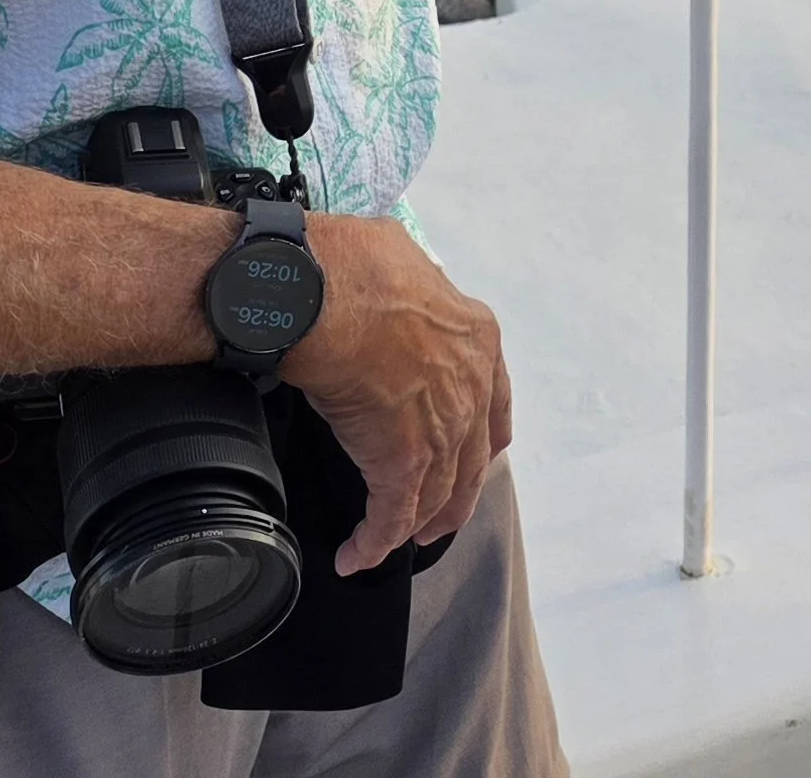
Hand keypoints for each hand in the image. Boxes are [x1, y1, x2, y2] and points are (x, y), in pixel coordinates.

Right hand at [283, 215, 510, 574]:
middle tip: (432, 514)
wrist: (317, 293)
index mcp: (475, 336)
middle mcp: (469, 388)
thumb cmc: (347, 264)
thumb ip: (413, 280)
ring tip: (394, 538)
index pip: (493, 400)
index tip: (474, 451)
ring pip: (437, 495)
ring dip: (415, 523)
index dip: (481, 434)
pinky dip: (373, 543)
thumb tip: (398, 277)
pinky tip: (355, 556)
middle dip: (452, 493)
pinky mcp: (400, 462)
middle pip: (469, 459)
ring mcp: (441, 430)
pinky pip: (389, 517)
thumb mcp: (399, 253)